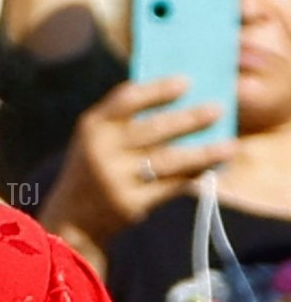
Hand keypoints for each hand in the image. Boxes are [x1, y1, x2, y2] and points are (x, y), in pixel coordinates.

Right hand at [39, 76, 235, 256]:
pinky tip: (211, 168)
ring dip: (203, 152)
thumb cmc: (94, 167)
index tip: (186, 82)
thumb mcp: (97, 138)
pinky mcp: (130, 203)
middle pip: (154, 128)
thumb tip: (180, 98)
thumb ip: (125, 118)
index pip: (127, 99)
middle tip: (218, 109)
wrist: (73, 219)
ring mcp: (115, 178)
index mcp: (92, 126)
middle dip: (189, 118)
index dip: (158, 89)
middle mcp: (101, 150)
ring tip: (229, 146)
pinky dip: (193, 175)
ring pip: (168, 160)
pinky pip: (170, 186)